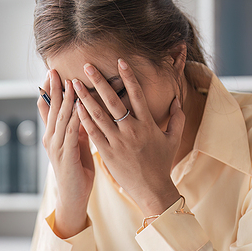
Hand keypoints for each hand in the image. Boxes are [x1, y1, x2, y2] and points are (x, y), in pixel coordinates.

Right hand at [37, 69, 94, 237]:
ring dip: (65, 99)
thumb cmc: (77, 172)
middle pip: (50, 109)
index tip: (51, 74)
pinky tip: (80, 106)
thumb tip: (82, 109)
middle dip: (53, 89)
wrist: (73, 199)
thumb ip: (77, 129)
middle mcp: (50, 139)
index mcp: (52, 136)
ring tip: (69, 81)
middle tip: (54, 70)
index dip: (48, 91)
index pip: (46, 109)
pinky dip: (75, 117)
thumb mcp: (77, 146)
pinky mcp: (66, 156)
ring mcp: (56, 148)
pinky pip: (71, 132)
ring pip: (60, 118)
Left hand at [73, 58, 184, 215]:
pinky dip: (84, 120)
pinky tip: (75, 108)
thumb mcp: (174, 139)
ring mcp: (119, 142)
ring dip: (85, 98)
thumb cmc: (162, 164)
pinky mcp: (108, 153)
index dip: (128, 77)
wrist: (152, 190)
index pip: (137, 94)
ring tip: (74, 84)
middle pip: (113, 101)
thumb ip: (177, 118)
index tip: (120, 61)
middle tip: (87, 66)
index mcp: (148, 124)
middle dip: (99, 82)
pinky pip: (94, 133)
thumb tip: (177, 100)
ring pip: (99, 116)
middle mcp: (132, 130)